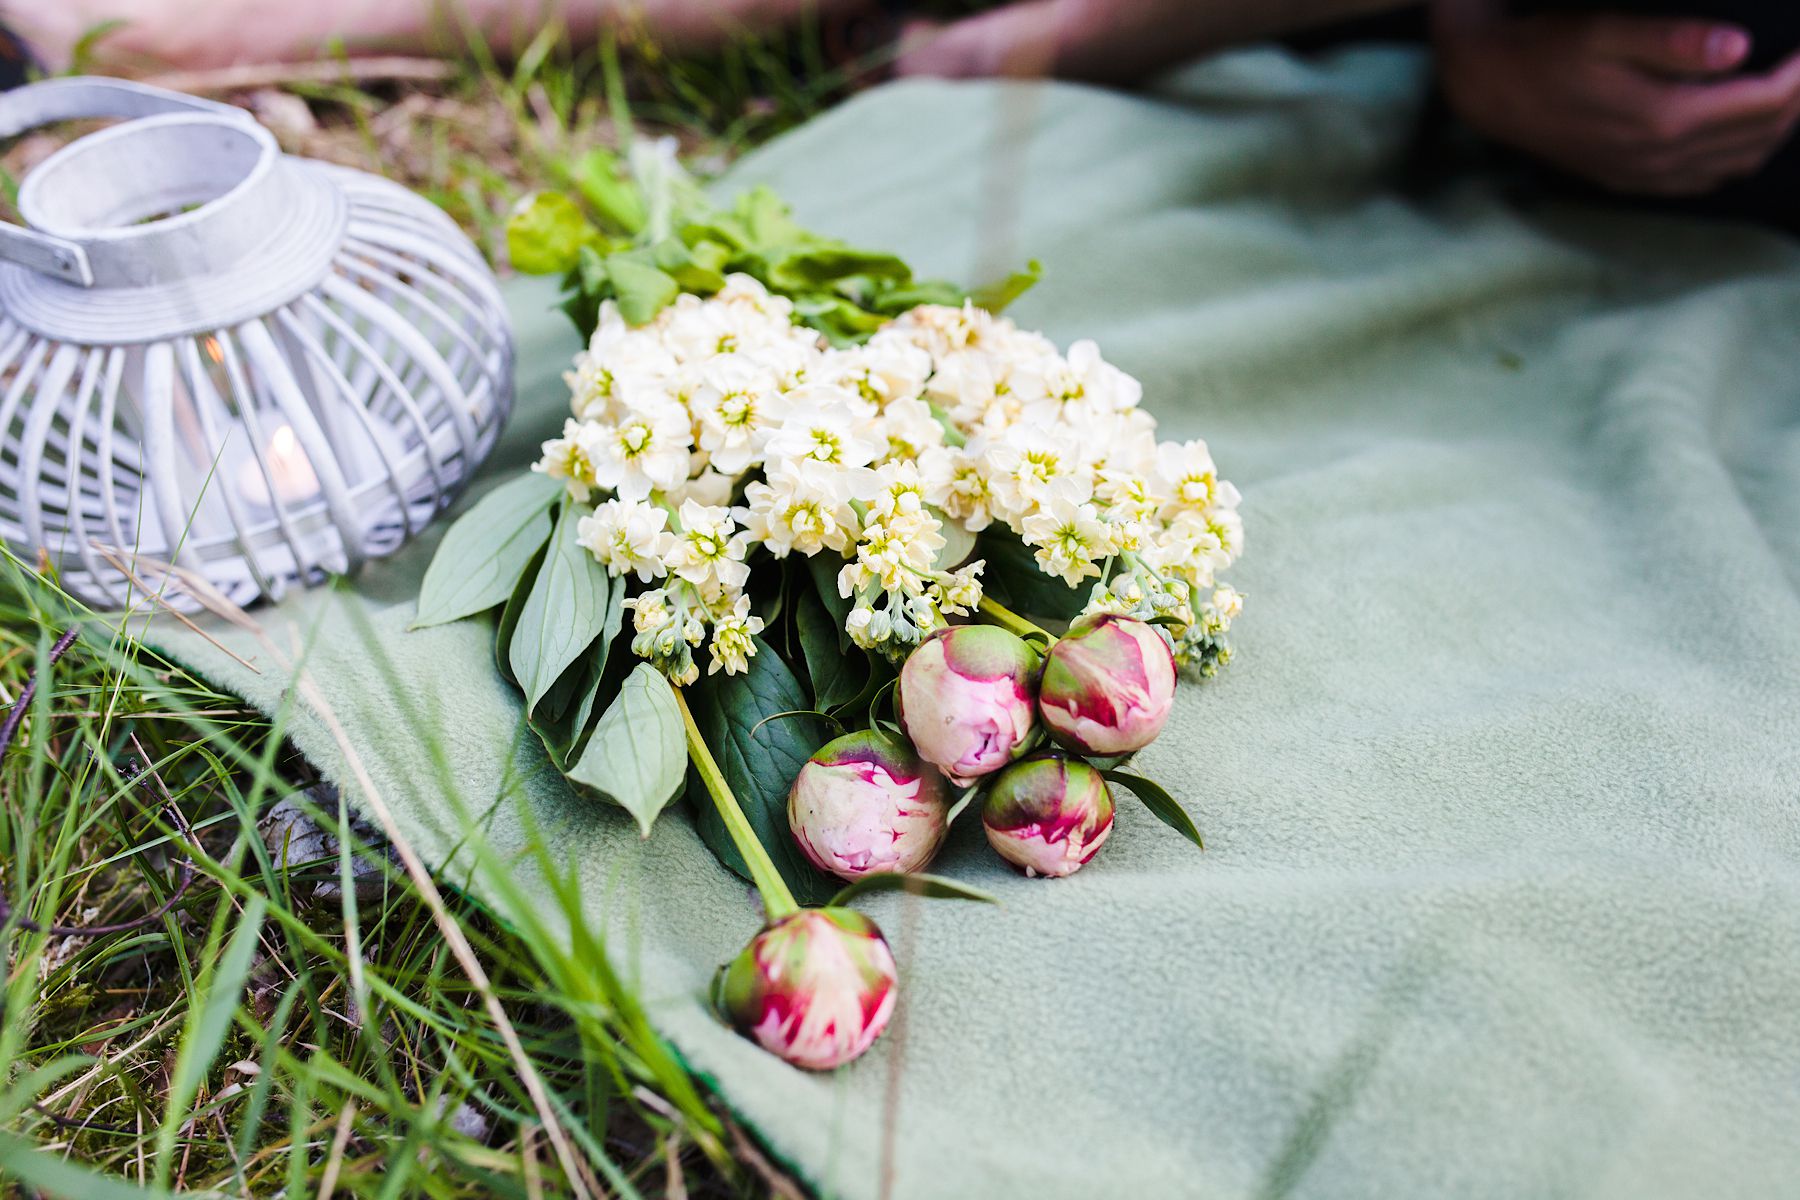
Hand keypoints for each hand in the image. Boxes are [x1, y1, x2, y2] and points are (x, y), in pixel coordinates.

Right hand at [1432, 3, 1799, 195]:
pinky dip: (1736, 158)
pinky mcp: (1628, 180)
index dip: (1799, 77)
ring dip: (1772, 133)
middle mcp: (1658, 156)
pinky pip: (1701, 181)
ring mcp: (1643, 175)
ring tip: (1789, 97)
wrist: (1489, 91)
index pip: (1759, 104)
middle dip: (1795, 104)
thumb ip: (1674, 41)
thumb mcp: (1606, 29)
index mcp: (1662, 117)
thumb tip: (1738, 48)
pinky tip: (1741, 134)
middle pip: (1756, 138)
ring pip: (1735, 164)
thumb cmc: (1546, 51)